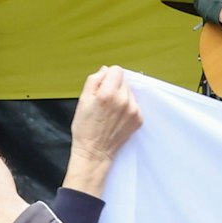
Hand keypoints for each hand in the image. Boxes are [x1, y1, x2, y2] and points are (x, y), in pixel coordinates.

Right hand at [65, 66, 142, 195]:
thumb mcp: (82, 100)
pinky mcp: (139, 119)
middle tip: (104, 101)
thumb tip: (105, 70)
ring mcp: (133, 110)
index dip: (107, 76)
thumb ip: (94, 80)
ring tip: (111, 110)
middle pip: (124, 80)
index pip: (117, 70)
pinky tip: (117, 117)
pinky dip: (127, 108)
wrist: (95, 151)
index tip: (102, 86)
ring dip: (122, 96)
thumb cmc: (85, 127)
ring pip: (130, 92)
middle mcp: (123, 100)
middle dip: (114, 86)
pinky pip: (134, 104)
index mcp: (108, 93)